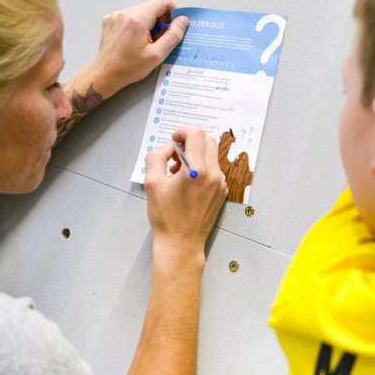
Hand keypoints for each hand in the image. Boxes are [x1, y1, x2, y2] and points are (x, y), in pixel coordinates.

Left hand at [88, 0, 189, 98]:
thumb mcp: (157, 55)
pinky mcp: (111, 19)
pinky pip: (131, 14)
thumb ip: (173, 36)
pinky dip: (138, 24)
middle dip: (162, 19)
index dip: (173, 9)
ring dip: (150, 22)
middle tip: (160, 38)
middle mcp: (125, 14)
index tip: (175, 23)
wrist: (105, 74)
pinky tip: (136, 39)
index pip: (162, 0)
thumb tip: (183, 20)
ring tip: (147, 41)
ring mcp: (116, 15)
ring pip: (142, 10)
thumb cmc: (128, 68)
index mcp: (137, 20)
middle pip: (152, 5)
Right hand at [144, 127, 227, 257]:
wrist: (181, 243)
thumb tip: (168, 148)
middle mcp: (214, 174)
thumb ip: (156, 157)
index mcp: (198, 170)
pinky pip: (214, 169)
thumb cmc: (166, 216)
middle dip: (190, 141)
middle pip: (208, 141)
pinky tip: (187, 182)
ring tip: (177, 171)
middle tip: (175, 154)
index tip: (173, 139)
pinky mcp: (222, 192)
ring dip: (196, 155)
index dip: (183, 132)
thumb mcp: (151, 183)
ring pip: (212, 155)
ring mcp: (221, 183)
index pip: (197, 135)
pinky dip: (202, 167)